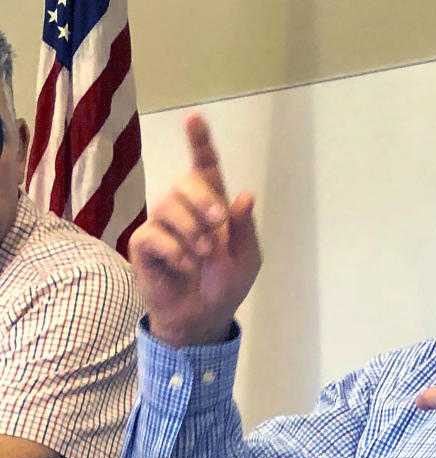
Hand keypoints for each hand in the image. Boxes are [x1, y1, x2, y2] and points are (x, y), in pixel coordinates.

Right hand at [128, 114, 260, 346]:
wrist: (203, 317)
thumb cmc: (225, 285)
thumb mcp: (247, 258)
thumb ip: (245, 228)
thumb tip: (245, 195)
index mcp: (213, 206)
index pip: (205, 167)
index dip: (199, 142)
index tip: (194, 118)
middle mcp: (185, 209)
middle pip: (185, 180)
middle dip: (203, 198)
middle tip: (218, 222)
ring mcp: (161, 225)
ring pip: (168, 206)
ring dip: (192, 231)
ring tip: (203, 255)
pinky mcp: (144, 244)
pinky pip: (154, 234)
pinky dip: (176, 251)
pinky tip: (186, 265)